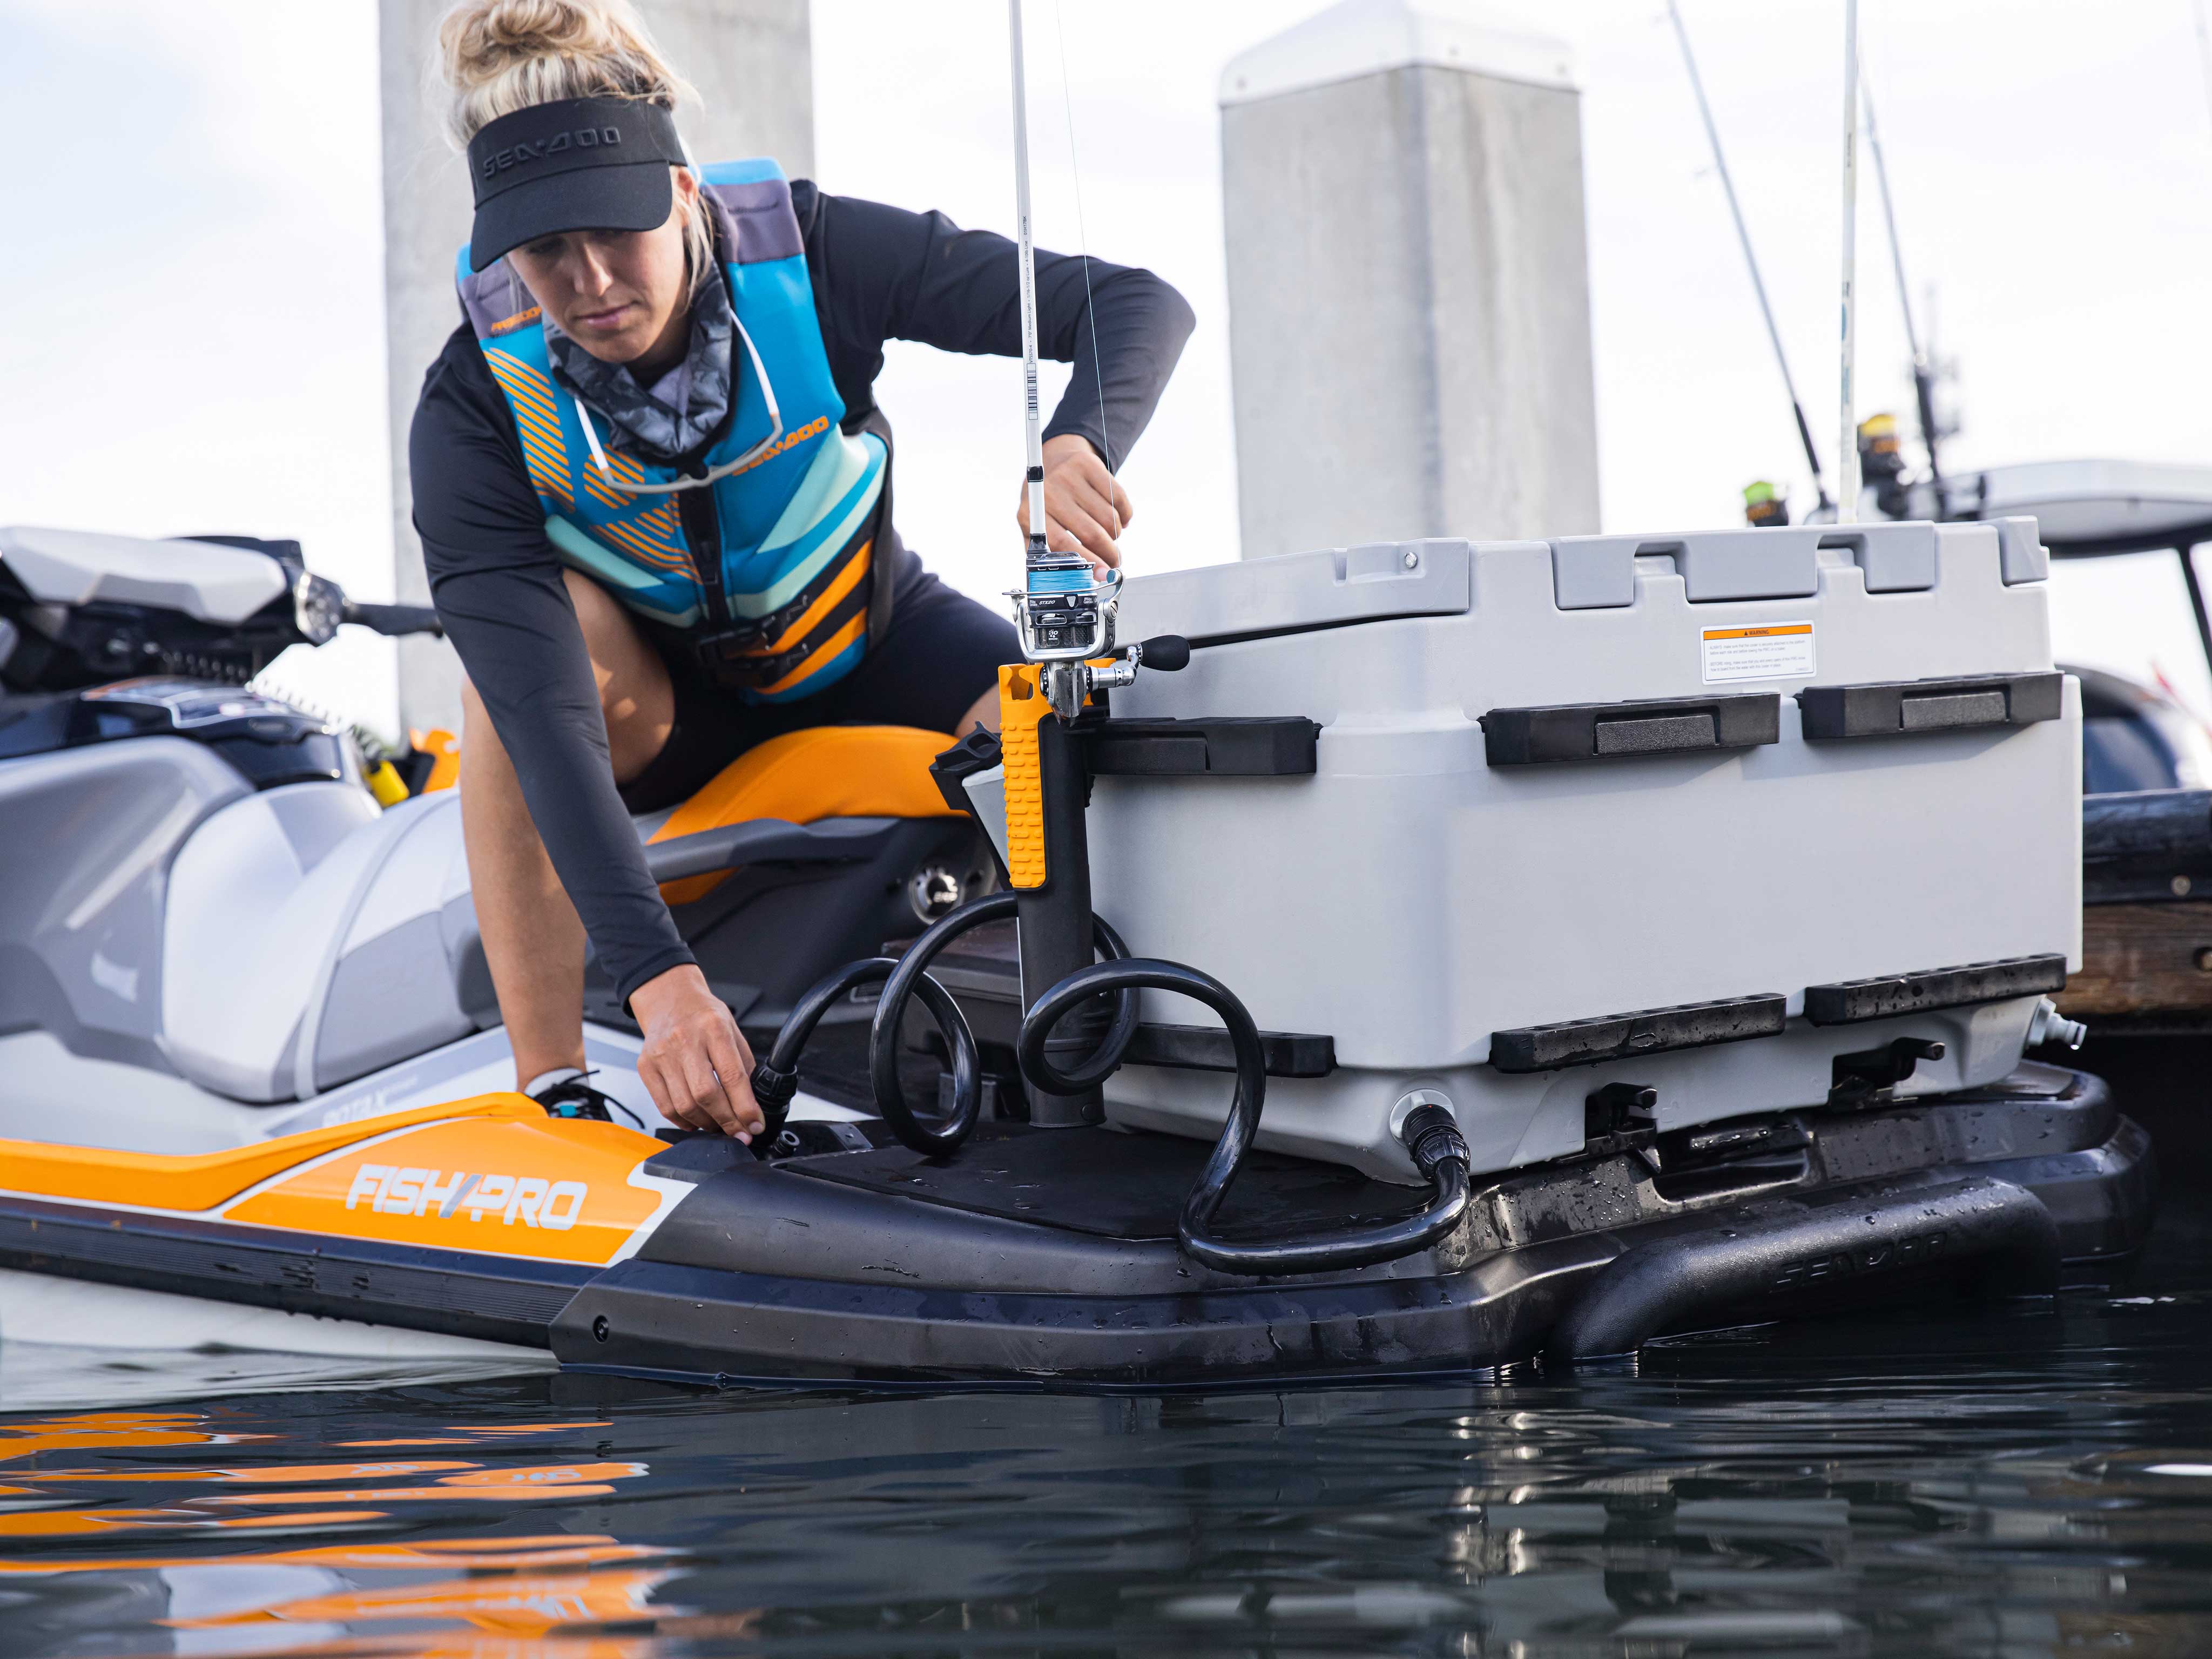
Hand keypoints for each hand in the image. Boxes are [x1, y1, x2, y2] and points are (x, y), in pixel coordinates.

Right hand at [630, 964, 762, 1138]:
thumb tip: (751, 1103)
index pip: (732, 1077)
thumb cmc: (703, 1015)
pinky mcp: (646, 1066)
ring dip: (706, 1124)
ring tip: (718, 1125)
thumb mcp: (733, 1030)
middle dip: (727, 1121)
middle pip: (706, 1095)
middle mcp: (685, 1040)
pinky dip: (683, 1121)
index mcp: (714, 1028)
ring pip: (685, 1106)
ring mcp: (662, 1055)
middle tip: (739, 1132)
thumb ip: (743, 1065)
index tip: (755, 1125)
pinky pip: (665, 1106)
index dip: (746, 1108)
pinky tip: (695, 1121)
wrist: (669, 998)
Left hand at [1017, 433, 1132, 572]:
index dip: (1086, 562)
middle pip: (1091, 533)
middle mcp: (1049, 493)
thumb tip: (1070, 583)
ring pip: (1108, 518)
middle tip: (1115, 562)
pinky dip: (1124, 515)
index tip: (1102, 575)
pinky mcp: (1088, 465)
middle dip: (1109, 554)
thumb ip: (1047, 555)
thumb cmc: (1045, 504)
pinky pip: (1119, 498)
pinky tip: (1119, 520)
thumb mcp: (1035, 527)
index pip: (1062, 544)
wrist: (1050, 460)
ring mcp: (1069, 477)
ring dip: (1115, 535)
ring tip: (1110, 537)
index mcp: (1031, 515)